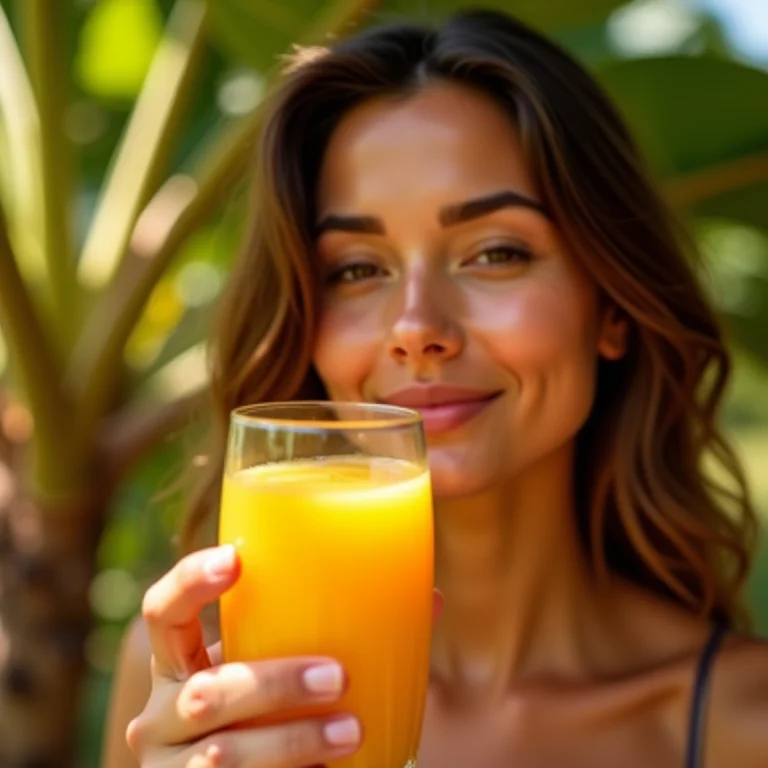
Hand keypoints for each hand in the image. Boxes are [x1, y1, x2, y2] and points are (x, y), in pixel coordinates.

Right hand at [126, 545, 442, 766]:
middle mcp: (163, 715)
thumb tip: (429, 598)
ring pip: (223, 753)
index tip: (237, 558)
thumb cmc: (270, 716)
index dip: (191, 581)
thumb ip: (333, 637)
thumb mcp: (283, 673)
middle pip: (206, 692)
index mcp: (178, 664)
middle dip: (273, 683)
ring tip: (352, 733)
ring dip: (292, 742)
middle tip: (337, 676)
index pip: (163, 611)